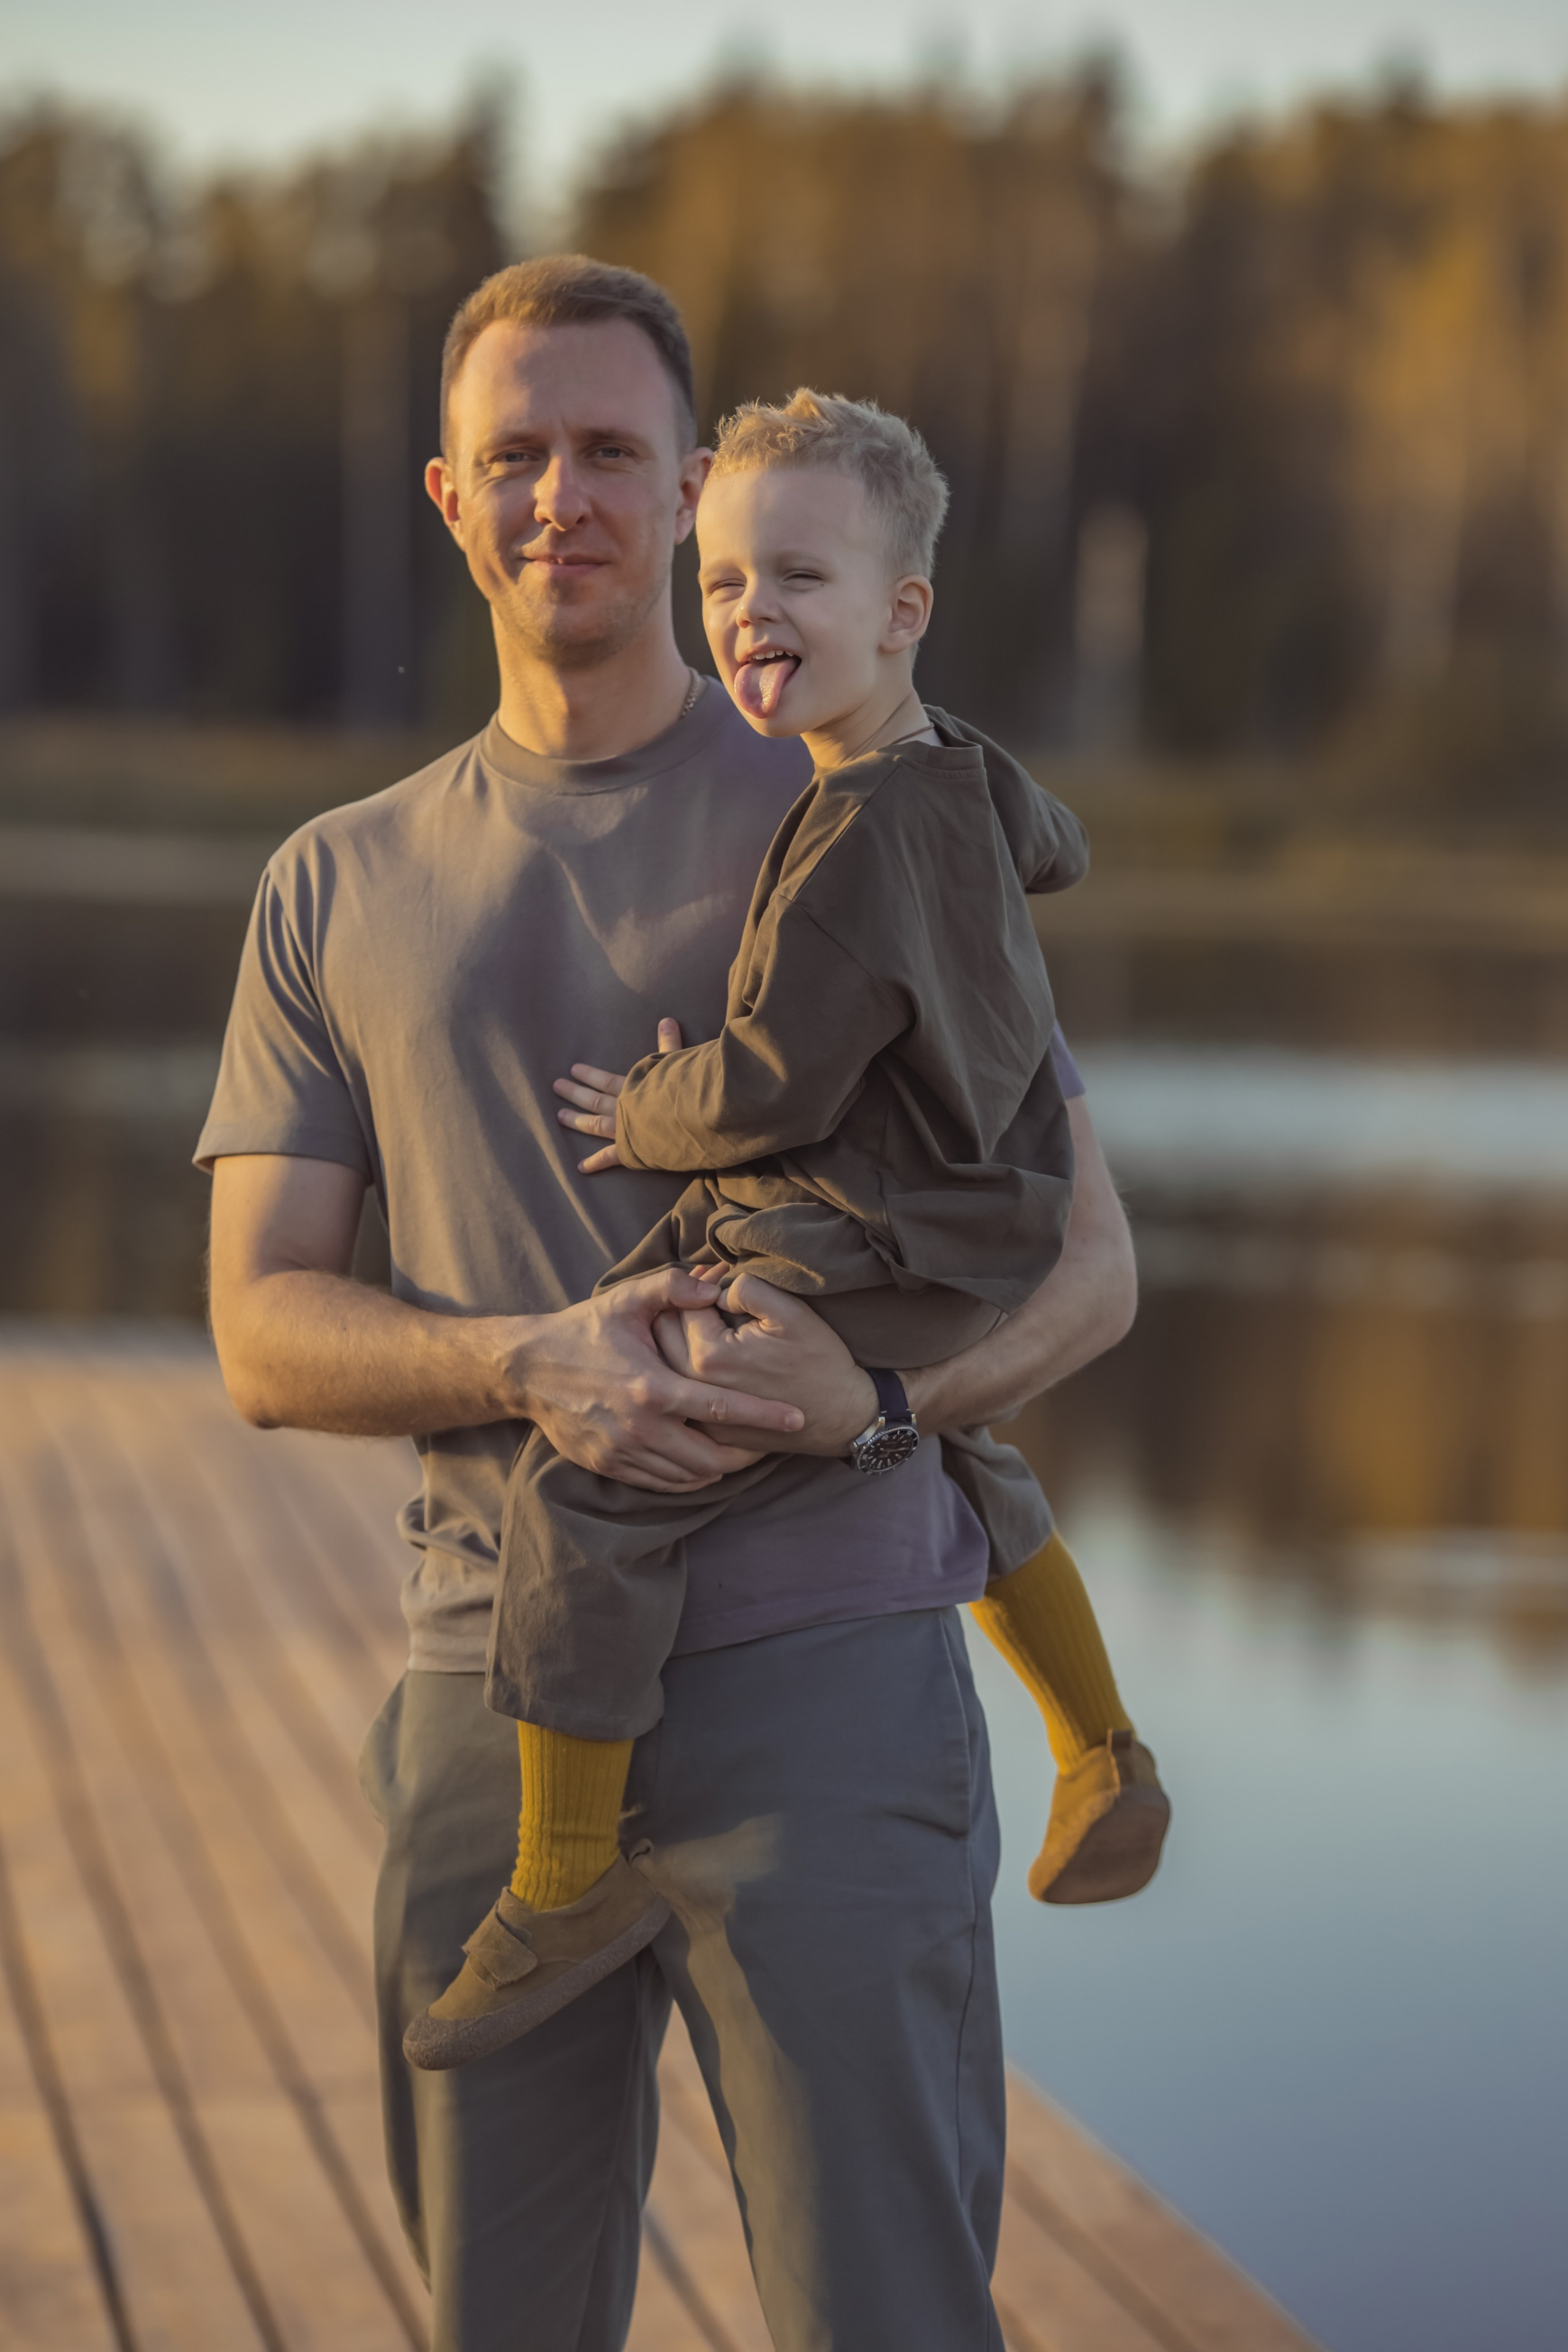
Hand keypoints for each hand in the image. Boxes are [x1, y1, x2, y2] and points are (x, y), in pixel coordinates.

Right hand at [514, 1264, 799, 1490]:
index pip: (722, 1408)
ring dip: (719, 1468)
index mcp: (651, 1388)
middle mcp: (640, 1428)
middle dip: (748, 1454)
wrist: (527, 1370)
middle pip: (712, 1458)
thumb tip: (715, 1284)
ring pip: (689, 1477)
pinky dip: (688, 1478)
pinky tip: (701, 1461)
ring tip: (740, 1452)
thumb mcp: (625, 1300)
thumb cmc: (583, 1331)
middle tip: (770, 1441)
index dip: (764, 1415)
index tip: (798, 1417)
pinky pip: (662, 1484)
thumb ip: (672, 1287)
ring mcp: (623, 1453)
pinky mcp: (610, 1467)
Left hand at [555, 1016, 681, 1172]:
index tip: (573, 1069)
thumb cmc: (683, 1088)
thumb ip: (669, 1044)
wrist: (688, 1117)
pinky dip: (594, 1163)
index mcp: (631, 1087)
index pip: (605, 1080)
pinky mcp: (631, 1151)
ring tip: (559, 1116)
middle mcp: (622, 1108)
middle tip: (557, 1087)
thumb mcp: (677, 1062)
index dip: (589, 1075)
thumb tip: (667, 1019)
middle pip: (593, 1100)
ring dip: (576, 1121)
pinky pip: (609, 1158)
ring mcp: (623, 1130)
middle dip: (574, 1093)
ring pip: (594, 1124)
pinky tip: (580, 1168)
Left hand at [652, 1272, 876, 1458]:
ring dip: (677, 1333)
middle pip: (663, 1333)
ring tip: (705, 1316)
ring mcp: (697, 1412)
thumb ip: (746, 1289)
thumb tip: (716, 1288)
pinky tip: (709, 1349)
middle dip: (680, 1304)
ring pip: (665, 1361)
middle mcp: (693, 1388)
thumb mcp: (790, 1312)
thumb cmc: (819, 1361)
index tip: (719, 1272)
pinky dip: (682, 1367)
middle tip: (708, 1291)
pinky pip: (681, 1390)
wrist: (840, 1417)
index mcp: (709, 1355)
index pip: (681, 1303)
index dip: (700, 1281)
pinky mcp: (707, 1428)